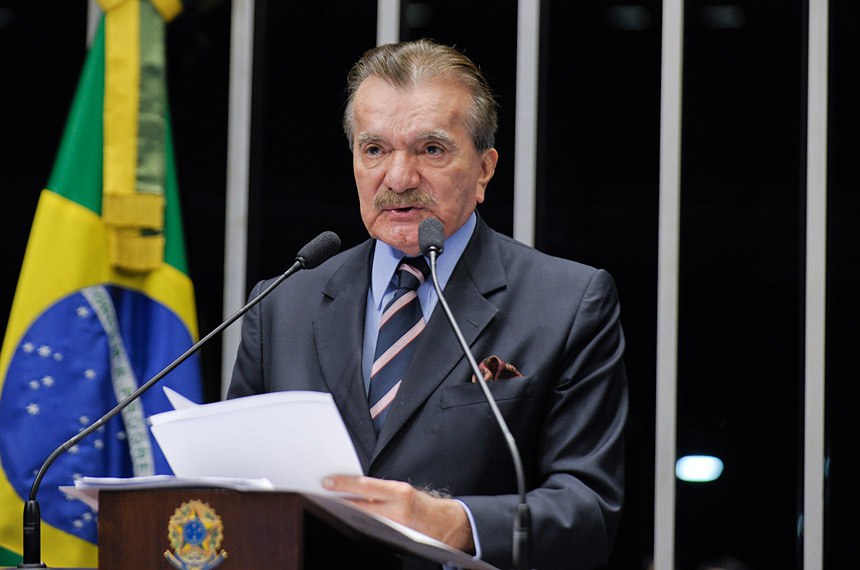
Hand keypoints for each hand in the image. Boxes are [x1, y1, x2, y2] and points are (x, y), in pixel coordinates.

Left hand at [323, 474, 474, 552]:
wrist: (445, 525)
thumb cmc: (420, 504)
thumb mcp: (402, 491)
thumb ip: (380, 490)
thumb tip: (352, 488)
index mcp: (399, 492)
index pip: (366, 486)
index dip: (345, 484)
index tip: (327, 482)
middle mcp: (397, 510)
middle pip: (360, 506)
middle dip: (340, 500)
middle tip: (320, 495)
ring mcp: (394, 527)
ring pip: (363, 519)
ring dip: (346, 512)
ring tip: (330, 506)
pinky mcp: (393, 539)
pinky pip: (371, 530)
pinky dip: (358, 523)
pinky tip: (347, 519)